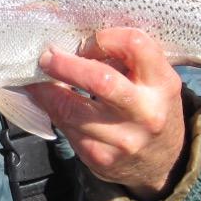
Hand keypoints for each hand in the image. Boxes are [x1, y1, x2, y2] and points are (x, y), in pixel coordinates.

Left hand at [26, 28, 186, 200]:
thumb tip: (74, 40)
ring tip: (38, 75)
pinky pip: (65, 127)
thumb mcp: (154, 80)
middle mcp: (145, 113)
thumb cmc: (151, 108)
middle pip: (99, 80)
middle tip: (47, 56)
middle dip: (66, 65)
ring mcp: (122, 139)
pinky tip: (45, 97)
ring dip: (46, 89)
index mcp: (163, 84)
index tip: (87, 41)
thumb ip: (127, 60)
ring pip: (71, 109)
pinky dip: (49, 107)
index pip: (134, 45)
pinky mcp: (99, 157)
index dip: (104, 38)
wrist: (162, 162)